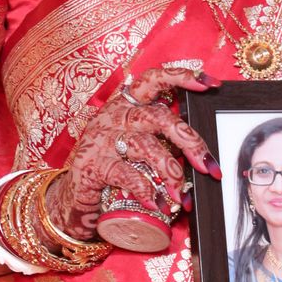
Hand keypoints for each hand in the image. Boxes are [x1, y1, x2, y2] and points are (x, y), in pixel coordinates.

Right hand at [48, 65, 220, 239]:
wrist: (71, 194)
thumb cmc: (110, 165)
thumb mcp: (134, 144)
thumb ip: (160, 140)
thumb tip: (202, 157)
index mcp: (127, 103)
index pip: (155, 79)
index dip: (183, 78)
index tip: (210, 86)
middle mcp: (115, 115)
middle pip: (160, 118)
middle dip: (190, 143)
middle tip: (209, 168)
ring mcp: (102, 138)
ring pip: (146, 146)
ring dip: (171, 173)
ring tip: (183, 196)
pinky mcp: (92, 164)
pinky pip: (126, 174)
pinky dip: (146, 190)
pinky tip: (157, 204)